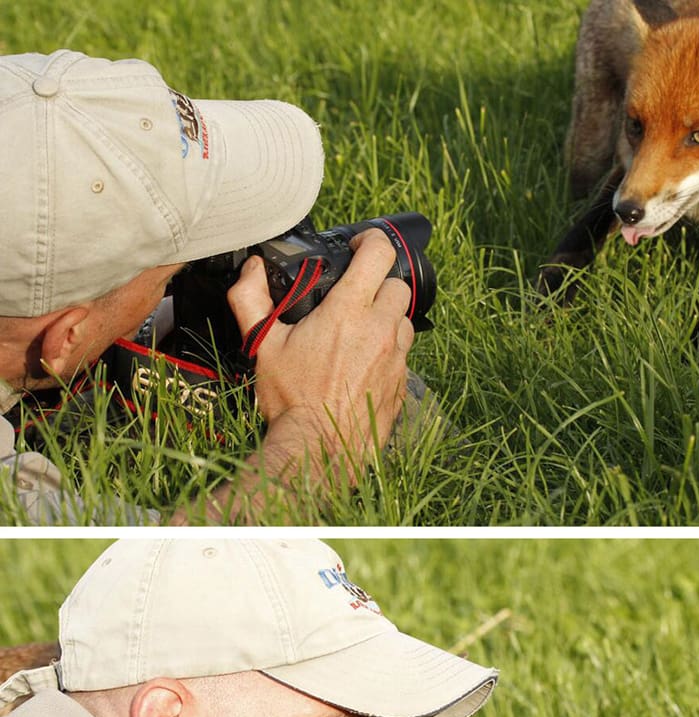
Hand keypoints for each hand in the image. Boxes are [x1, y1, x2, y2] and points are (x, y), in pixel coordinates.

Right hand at [226, 227, 414, 484]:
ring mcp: (396, 358)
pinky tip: (364, 366)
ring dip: (387, 320)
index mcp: (348, 311)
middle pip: (398, 286)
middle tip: (356, 298)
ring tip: (360, 334)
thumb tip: (252, 269)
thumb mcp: (263, 347)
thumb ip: (251, 300)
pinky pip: (403, 356)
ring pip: (404, 321)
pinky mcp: (402, 383)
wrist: (320, 452)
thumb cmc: (291, 401)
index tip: (358, 247)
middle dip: (379, 285)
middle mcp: (380, 329)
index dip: (371, 241)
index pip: (379, 253)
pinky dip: (389, 352)